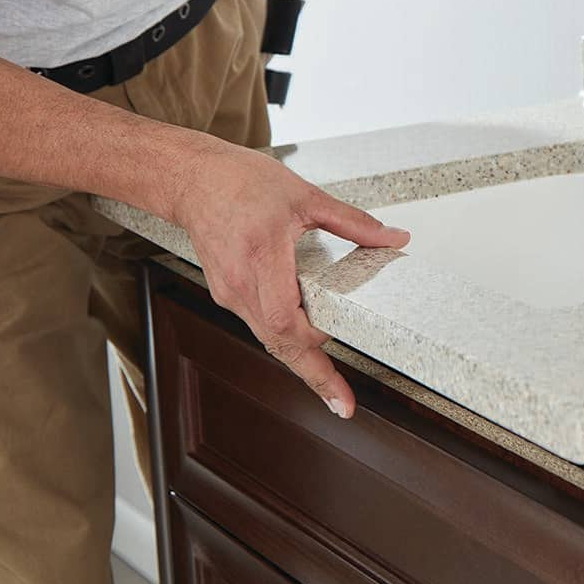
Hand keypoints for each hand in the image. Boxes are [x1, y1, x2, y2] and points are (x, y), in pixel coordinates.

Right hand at [167, 140, 409, 417]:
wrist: (191, 179)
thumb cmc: (240, 183)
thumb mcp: (304, 196)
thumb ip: (352, 222)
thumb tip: (392, 237)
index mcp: (262, 260)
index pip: (287, 323)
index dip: (314, 352)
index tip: (339, 378)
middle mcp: (241, 286)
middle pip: (279, 344)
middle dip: (313, 377)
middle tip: (342, 404)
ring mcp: (230, 293)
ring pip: (269, 338)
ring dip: (300, 359)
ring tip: (331, 385)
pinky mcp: (228, 292)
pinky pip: (260, 324)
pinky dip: (285, 338)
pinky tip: (307, 343)